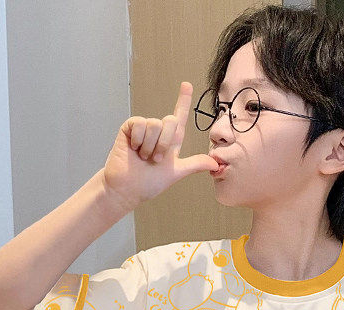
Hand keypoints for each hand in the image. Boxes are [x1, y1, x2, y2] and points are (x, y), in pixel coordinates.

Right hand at [102, 81, 217, 210]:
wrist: (127, 189)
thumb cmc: (148, 183)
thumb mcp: (176, 173)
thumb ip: (195, 164)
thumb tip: (216, 163)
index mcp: (170, 142)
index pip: (179, 118)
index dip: (183, 101)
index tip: (187, 85)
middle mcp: (158, 133)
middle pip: (171, 121)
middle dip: (165, 144)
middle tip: (154, 160)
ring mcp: (143, 130)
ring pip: (155, 124)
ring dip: (150, 146)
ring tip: (143, 157)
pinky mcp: (129, 128)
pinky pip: (139, 123)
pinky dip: (138, 140)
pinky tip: (133, 149)